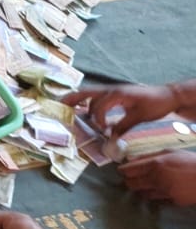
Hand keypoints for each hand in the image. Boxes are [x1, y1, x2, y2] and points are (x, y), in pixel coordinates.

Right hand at [62, 85, 178, 138]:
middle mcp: (112, 90)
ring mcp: (113, 91)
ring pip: (91, 94)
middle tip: (59, 105)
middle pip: (87, 92)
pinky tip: (85, 109)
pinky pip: (98, 97)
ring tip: (66, 107)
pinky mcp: (116, 94)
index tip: (102, 130)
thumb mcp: (140, 116)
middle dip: (72, 99)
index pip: (99, 104)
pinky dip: (88, 102)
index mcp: (117, 93)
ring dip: (79, 101)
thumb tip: (110, 138)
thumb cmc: (156, 104)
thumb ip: (123, 126)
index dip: (97, 118)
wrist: (168, 95)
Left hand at [120, 151, 195, 204]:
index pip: (128, 171)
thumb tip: (130, 160)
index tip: (123, 171)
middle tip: (134, 178)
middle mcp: (157, 179)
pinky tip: (162, 190)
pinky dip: (156, 196)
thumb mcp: (170, 153)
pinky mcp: (173, 201)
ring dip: (143, 190)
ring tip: (149, 184)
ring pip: (142, 194)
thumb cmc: (190, 161)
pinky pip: (157, 200)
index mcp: (155, 164)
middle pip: (131, 185)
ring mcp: (165, 192)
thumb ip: (148, 156)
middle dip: (130, 181)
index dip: (123, 171)